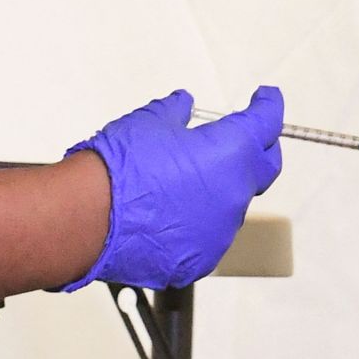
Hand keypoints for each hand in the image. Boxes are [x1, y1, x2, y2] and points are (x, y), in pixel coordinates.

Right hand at [61, 87, 283, 290]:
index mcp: (232, 153)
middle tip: (244, 138)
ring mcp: (220, 231)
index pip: (267, 123)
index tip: (266, 99)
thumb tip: (183, 105)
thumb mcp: (150, 122)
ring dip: (220, 190)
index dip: (268, 106)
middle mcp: (235, 194)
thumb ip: (175, 113)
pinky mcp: (201, 258)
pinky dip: (196, 221)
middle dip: (259, 149)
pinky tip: (170, 214)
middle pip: (263, 168)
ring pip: (232, 205)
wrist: (90, 217)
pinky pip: (208, 235)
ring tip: (186, 181)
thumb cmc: (121, 167)